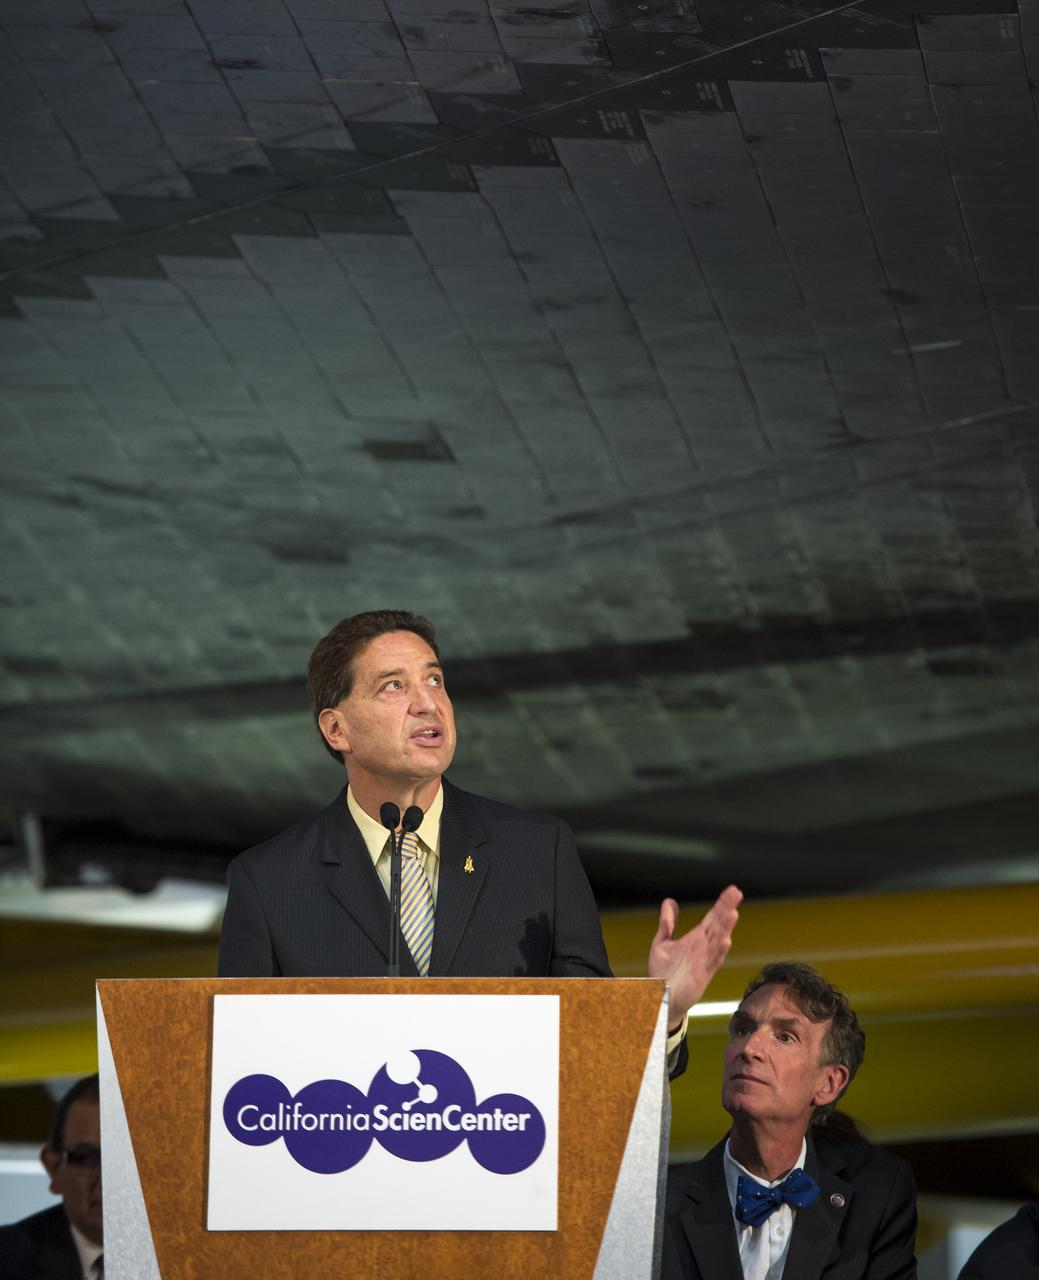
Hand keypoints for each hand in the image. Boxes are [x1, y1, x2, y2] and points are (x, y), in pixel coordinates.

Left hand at [648, 885, 742, 1028]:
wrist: (660, 997)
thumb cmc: (664, 972)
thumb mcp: (662, 942)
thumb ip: (667, 923)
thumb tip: (670, 901)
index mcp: (697, 938)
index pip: (712, 917)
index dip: (722, 903)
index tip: (733, 890)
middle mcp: (704, 947)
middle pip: (718, 925)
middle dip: (727, 909)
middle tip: (736, 893)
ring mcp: (705, 961)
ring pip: (718, 941)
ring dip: (726, 928)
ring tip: (732, 913)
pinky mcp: (702, 975)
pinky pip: (713, 962)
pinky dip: (719, 952)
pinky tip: (726, 941)